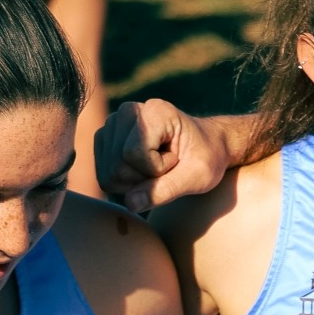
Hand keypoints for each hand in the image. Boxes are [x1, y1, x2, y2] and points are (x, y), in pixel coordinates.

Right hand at [95, 98, 230, 210]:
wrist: (208, 145)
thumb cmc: (208, 157)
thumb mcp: (198, 177)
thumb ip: (166, 190)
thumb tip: (130, 203)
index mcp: (156, 111)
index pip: (133, 154)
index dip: (157, 169)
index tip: (178, 160)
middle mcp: (128, 112)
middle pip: (117, 165)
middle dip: (145, 178)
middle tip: (169, 166)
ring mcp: (113, 125)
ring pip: (108, 172)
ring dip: (136, 181)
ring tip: (159, 167)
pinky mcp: (105, 139)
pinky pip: (105, 175)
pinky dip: (126, 182)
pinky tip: (146, 169)